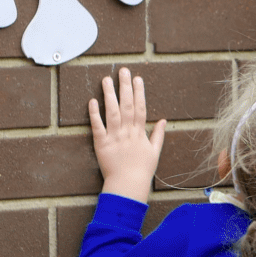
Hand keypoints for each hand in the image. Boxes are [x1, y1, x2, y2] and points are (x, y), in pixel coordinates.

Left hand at [88, 67, 164, 202]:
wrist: (128, 185)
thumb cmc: (142, 171)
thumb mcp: (154, 152)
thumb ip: (158, 135)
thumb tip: (163, 121)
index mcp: (139, 133)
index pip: (140, 107)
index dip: (139, 92)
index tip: (138, 78)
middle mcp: (127, 132)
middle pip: (127, 105)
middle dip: (125, 86)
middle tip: (123, 71)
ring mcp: (114, 137)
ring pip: (112, 112)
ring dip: (109, 95)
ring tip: (107, 79)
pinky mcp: (101, 144)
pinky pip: (97, 127)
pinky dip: (94, 114)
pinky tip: (92, 101)